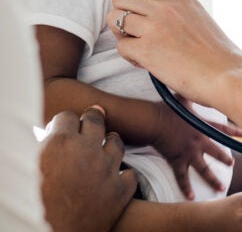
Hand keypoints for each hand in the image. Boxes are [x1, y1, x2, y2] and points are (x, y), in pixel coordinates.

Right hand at [40, 105, 136, 231]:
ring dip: (108, 144)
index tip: (63, 129)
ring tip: (101, 151)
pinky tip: (113, 180)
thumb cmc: (33, 208)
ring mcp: (107, 169)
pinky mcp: (121, 190)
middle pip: (96, 119)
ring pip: (116, 141)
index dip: (64, 123)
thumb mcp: (30, 171)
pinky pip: (128, 173)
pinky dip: (121, 177)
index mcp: (59, 144)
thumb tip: (50, 135)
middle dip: (90, 121)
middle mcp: (87, 150)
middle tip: (88, 124)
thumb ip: (44, 149)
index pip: (67, 116)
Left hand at [108, 0, 241, 106]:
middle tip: (135, 24)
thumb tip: (156, 4)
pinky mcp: (147, 51)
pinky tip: (146, 61)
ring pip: (114, 18)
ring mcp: (154, 29)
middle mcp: (165, 8)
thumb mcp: (199, 15)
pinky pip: (121, 46)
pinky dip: (130, 55)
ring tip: (138, 43)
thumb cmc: (217, 52)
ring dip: (122, 32)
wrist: (226, 75)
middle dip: (122, 10)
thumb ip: (177, 6)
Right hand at [152, 98, 240, 198]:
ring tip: (220, 188)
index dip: (235, 132)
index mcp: (202, 126)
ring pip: (203, 169)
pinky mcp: (177, 160)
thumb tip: (196, 81)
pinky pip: (182, 177)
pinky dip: (186, 188)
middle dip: (225, 158)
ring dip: (212, 179)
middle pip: (216, 151)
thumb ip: (192, 95)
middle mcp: (198, 141)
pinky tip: (191, 197)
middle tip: (232, 164)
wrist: (155, 120)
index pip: (222, 130)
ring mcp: (188, 152)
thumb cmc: (168, 108)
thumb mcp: (183, 98)